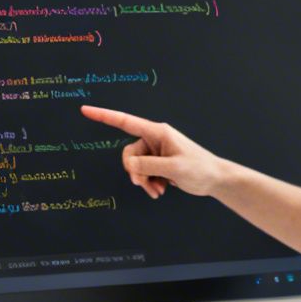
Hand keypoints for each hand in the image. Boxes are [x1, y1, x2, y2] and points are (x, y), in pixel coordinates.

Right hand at [79, 104, 229, 197]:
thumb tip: (129, 166)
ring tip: (158, 191)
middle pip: (129, 153)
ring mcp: (156, 151)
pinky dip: (149, 183)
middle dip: (135, 172)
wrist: (215, 179)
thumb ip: (148, 166)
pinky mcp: (158, 163)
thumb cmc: (200, 168)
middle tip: (145, 185)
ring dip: (144, 181)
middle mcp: (154, 139)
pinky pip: (143, 173)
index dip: (104, 116)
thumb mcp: (173, 168)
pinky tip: (161, 190)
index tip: (85, 110)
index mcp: (157, 132)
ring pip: (135, 167)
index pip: (125, 122)